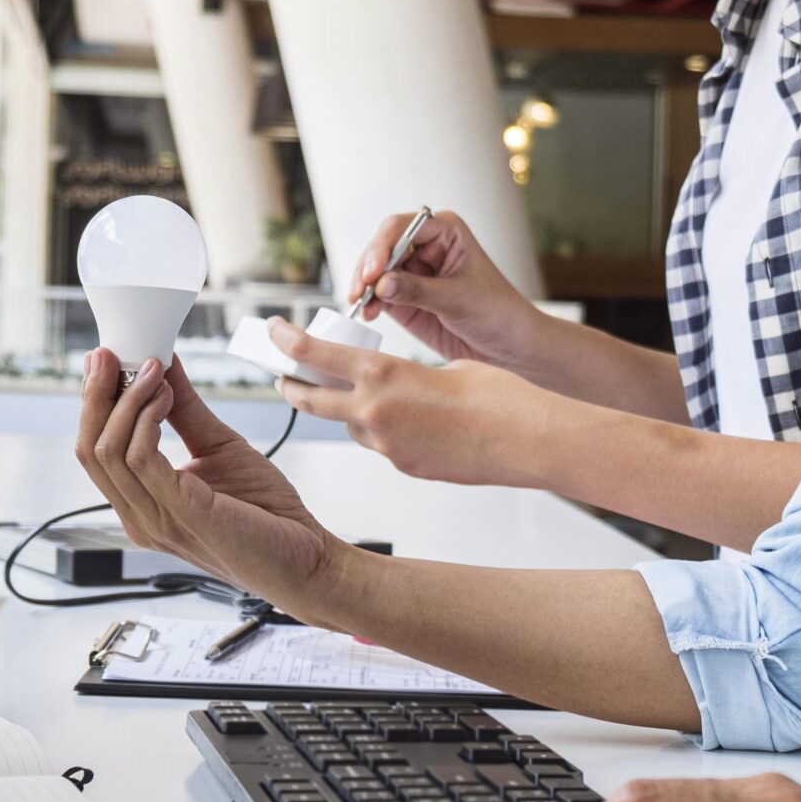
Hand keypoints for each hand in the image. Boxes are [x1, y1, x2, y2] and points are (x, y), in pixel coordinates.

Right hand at [72, 351, 349, 614]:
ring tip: (154, 369)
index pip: (94, 450)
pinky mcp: (182, 515)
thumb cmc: (266, 510)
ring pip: (109, 451)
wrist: (306, 556)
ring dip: (128, 400)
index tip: (105, 357)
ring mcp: (156, 520)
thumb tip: (162, 360)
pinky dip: (147, 419)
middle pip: (90, 449)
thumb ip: (183, 409)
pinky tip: (166, 397)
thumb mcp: (216, 445)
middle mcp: (139, 516)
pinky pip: (142, 460)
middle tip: (109, 353)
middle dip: (96, 395)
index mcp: (141, 503)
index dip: (93, 402)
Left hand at [272, 324, 553, 487]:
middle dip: (293, 387)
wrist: (526, 441)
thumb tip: (397, 385)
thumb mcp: (443, 367)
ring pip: (351, 426)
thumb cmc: (497, 396)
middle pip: (312, 400)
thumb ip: (407, 374)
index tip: (274, 333)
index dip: (288, 342)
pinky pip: (382, 446)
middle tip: (284, 378)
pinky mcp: (406, 468)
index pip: (316, 356)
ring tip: (372, 398)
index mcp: (383, 374)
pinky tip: (414, 424)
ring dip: (349, 412)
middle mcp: (376, 413)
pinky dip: (385, 433)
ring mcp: (388, 447)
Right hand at [345, 210, 545, 370]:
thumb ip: (419, 291)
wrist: (508, 345)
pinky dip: (368, 302)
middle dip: (368, 267)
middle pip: (382, 247)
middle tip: (360, 290)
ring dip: (363, 286)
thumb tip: (382, 284)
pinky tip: (367, 313)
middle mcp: (425, 246)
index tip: (374, 271)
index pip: (402, 227)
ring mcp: (412, 272)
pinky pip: (378, 294)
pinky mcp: (404, 297)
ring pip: (375, 271)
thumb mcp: (459, 300)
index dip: (383, 246)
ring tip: (360, 305)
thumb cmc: (498, 312)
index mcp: (445, 231)